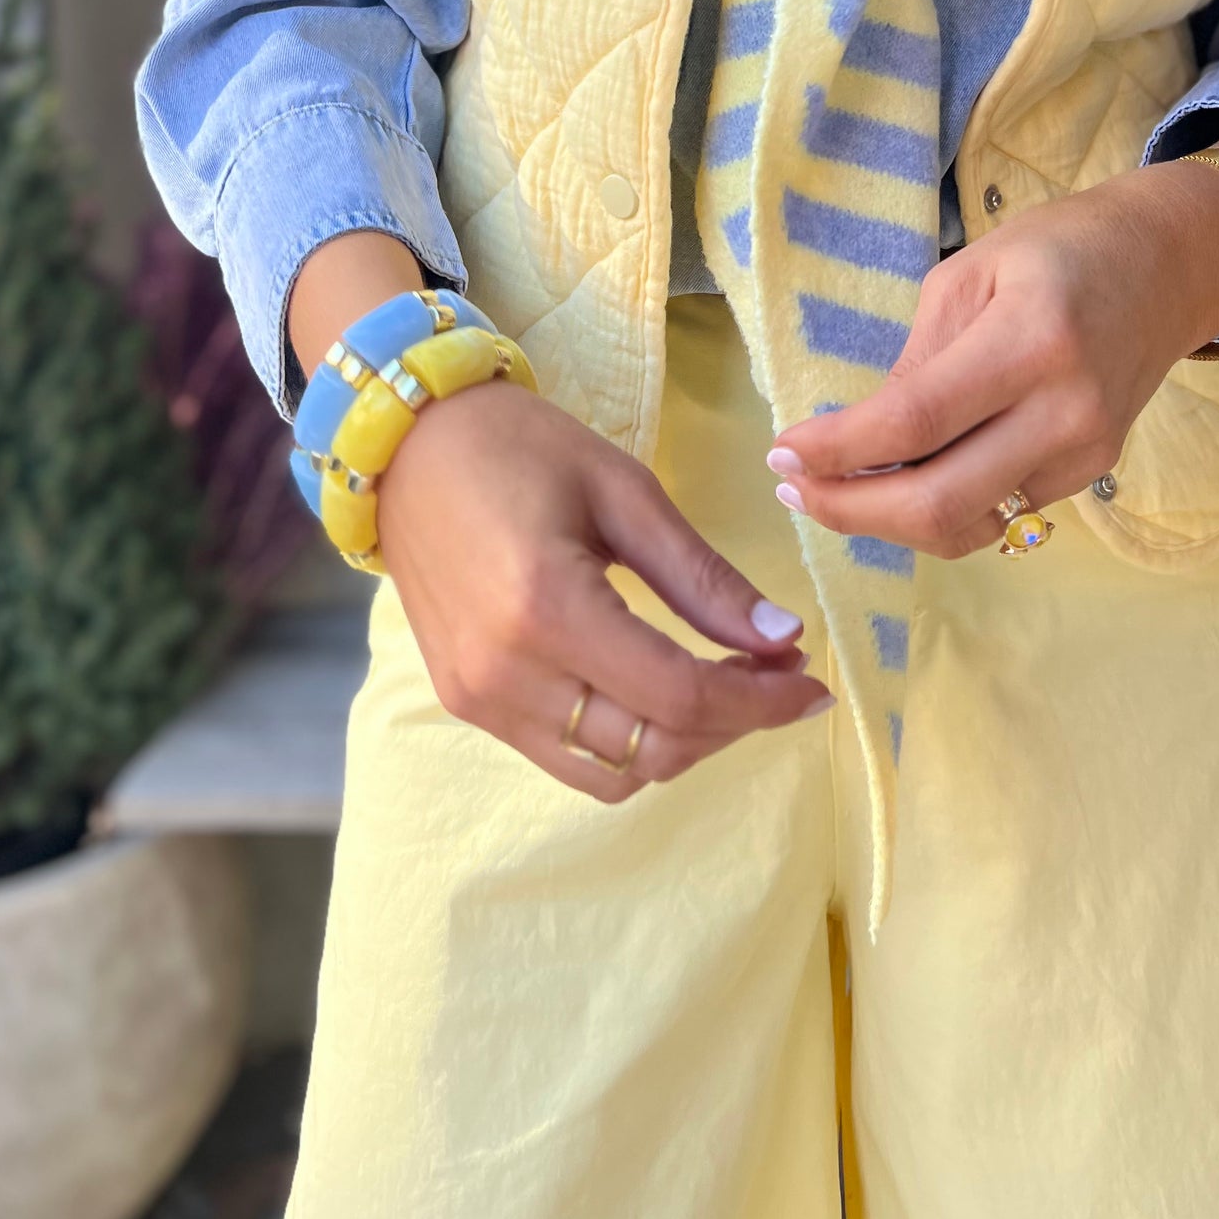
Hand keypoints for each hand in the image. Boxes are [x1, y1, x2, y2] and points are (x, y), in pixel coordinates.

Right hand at [289, 233, 832, 800]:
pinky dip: (629, 742)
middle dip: (734, 724)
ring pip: (614, 774)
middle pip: (653, 749)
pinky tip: (659, 689)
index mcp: (548, 607)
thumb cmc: (520, 446)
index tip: (811, 682)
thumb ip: (703, 578)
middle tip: (779, 674)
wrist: (406, 445)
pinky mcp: (467, 703)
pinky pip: (568, 758)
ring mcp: (479, 698)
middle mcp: (506, 672)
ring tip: (723, 685)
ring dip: (683, 743)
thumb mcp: (625, 492)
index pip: (679, 697)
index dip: (760, 703)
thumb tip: (784, 641)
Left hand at [766, 133, 1218, 559]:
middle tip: (794, 491)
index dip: (838, 451)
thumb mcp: (969, 275)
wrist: (1167, 266)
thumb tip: (860, 441)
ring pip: (968, 525)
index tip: (780, 455)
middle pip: (941, 503)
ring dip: (889, 521)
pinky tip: (905, 477)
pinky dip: (941, 506)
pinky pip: (999, 511)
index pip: (915, 422)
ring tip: (836, 489)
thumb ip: (917, 360)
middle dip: (850, 510)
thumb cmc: (1058, 249)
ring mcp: (1086, 453)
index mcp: (1030, 339)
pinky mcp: (1091, 476)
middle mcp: (1066, 410)